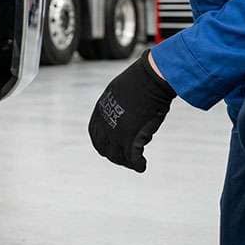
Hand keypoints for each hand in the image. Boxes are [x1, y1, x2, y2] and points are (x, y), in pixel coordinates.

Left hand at [88, 50, 176, 172]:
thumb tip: (127, 105)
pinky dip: (137, 165)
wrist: (150, 78)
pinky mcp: (131, 138)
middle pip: (102, 147)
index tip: (112, 147)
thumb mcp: (122, 90)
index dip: (102, 143)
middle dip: (112, 155)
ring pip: (116, 156)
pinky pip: (132, 158)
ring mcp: (116, 132)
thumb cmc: (141, 79)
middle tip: (125, 159)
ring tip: (136, 164)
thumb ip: (120, 102)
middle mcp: (105, 123)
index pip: (95, 133)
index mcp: (100, 110)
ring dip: (126, 162)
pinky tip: (142, 166)